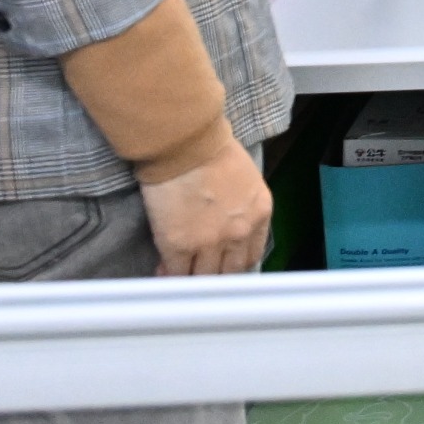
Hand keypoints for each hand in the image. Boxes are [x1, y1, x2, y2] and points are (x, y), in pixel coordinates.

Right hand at [139, 148, 271, 276]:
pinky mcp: (178, 245)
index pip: (251, 255)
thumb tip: (226, 225)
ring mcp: (209, 242)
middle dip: (215, 273)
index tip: (221, 262)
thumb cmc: (213, 150)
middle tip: (199, 269)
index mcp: (260, 214)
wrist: (185, 145)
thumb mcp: (246, 180)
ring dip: (192, 276)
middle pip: (230, 271)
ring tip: (180, 271)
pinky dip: (170, 274)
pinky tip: (163, 269)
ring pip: (204, 277)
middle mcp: (239, 232)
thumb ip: (242, 207)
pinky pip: (176, 273)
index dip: (233, 262)